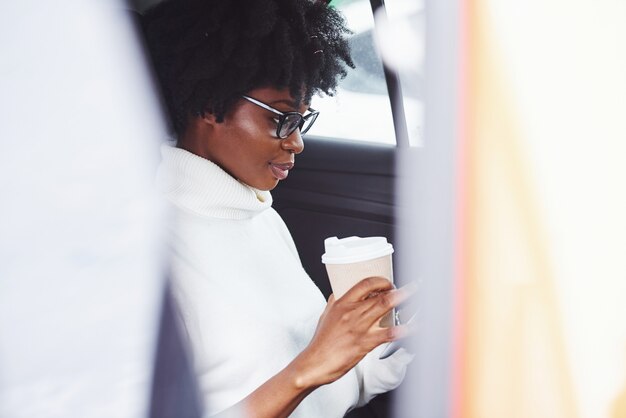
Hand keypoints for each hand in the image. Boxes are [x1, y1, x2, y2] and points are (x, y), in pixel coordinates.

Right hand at [292, 277, 414, 388]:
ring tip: (416, 296)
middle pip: (380, 295)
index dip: (380, 281)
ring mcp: (360, 327)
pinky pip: (389, 333)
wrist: (316, 362)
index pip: (364, 284)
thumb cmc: (321, 341)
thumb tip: (342, 291)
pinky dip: (405, 329)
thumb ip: (336, 302)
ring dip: (404, 300)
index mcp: (342, 303)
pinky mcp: (366, 343)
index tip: (388, 283)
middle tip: (410, 287)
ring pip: (386, 307)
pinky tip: (415, 326)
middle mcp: (352, 312)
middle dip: (398, 289)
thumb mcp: (326, 314)